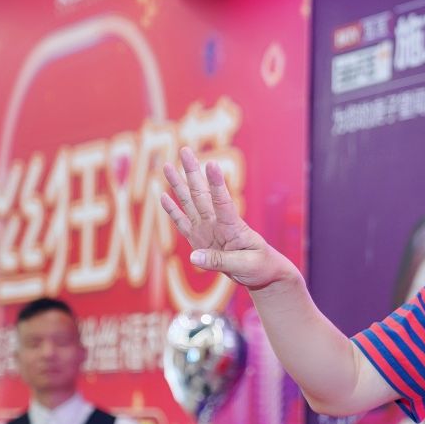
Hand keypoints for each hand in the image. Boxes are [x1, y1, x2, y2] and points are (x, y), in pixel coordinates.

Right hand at [160, 147, 299, 290]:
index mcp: (234, 227)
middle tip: (184, 150)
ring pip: (190, 203)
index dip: (217, 184)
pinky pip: (182, 223)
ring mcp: (207, 230)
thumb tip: (193, 256)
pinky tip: (162, 196)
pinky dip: (172, 211)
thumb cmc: (260, 267)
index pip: (223, 202)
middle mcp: (218, 223)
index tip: (212, 164)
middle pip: (202, 194)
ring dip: (179, 184)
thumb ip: (221, 261)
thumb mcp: (246, 266)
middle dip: (192, 172)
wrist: (261, 273)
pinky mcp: (199, 240)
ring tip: (167, 166)